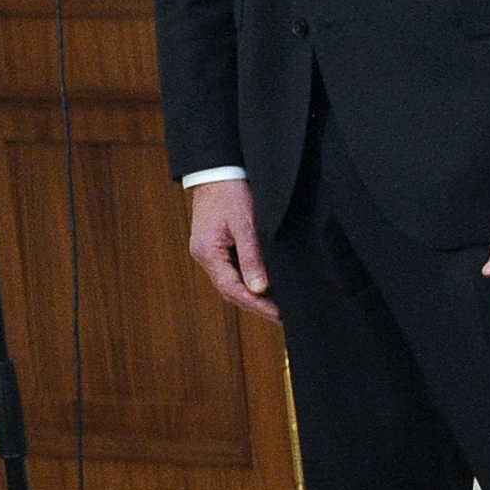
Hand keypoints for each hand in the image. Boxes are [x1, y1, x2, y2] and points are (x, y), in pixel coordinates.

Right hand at [185, 179, 277, 323]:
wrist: (218, 170)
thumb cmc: (232, 192)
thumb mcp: (246, 224)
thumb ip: (252, 257)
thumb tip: (259, 289)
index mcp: (208, 253)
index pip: (233, 290)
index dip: (257, 306)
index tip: (279, 316)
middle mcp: (206, 256)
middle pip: (231, 291)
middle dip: (256, 307)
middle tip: (282, 319)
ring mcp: (210, 251)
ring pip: (232, 282)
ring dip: (253, 297)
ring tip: (277, 309)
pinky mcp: (217, 245)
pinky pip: (232, 271)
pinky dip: (249, 282)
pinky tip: (266, 288)